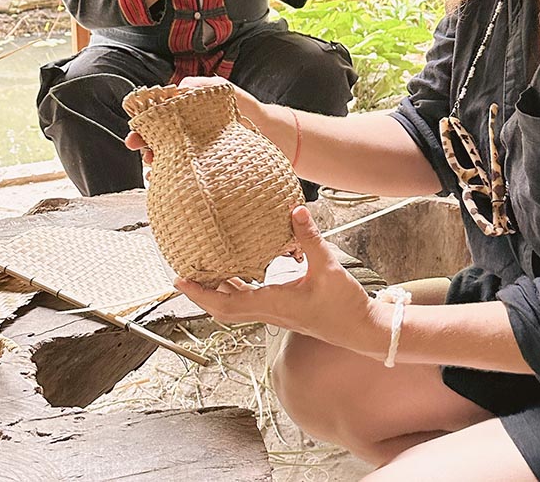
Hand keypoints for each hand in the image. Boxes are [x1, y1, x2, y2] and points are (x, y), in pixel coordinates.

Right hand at [125, 77, 267, 166]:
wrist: (273, 136)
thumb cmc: (249, 110)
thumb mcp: (226, 92)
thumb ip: (203, 87)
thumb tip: (176, 89)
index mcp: (189, 114)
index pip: (159, 118)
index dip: (145, 125)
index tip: (137, 134)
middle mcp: (188, 134)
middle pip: (158, 140)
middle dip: (146, 145)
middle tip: (143, 152)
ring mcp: (195, 153)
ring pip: (167, 158)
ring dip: (156, 163)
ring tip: (155, 167)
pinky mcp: (204, 170)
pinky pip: (181, 175)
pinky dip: (170, 179)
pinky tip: (166, 182)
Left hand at [175, 206, 384, 355]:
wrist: (360, 330)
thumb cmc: (344, 304)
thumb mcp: (327, 266)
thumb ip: (309, 238)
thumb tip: (294, 209)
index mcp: (274, 304)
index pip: (227, 303)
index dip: (201, 293)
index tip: (180, 280)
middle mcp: (269, 311)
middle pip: (224, 307)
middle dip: (201, 292)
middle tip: (182, 273)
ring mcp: (276, 312)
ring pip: (236, 304)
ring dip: (217, 289)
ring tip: (203, 268)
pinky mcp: (284, 309)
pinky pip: (251, 299)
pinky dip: (237, 286)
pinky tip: (238, 269)